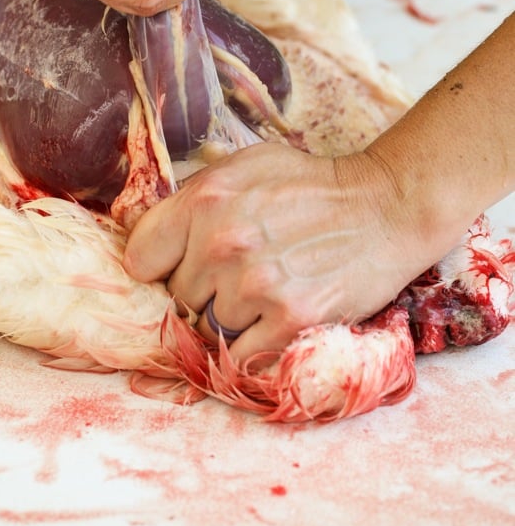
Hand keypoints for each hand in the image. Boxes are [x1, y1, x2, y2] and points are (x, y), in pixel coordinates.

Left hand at [123, 142, 439, 363]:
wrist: (386, 207)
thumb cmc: (312, 186)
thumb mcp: (246, 167)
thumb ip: (193, 197)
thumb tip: (142, 229)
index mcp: (205, 199)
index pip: (139, 258)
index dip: (159, 266)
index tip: (180, 266)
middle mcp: (223, 241)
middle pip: (177, 297)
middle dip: (202, 292)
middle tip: (242, 274)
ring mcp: (256, 284)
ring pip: (209, 328)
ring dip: (234, 319)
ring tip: (270, 290)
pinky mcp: (290, 319)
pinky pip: (241, 357)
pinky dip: (255, 347)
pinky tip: (278, 319)